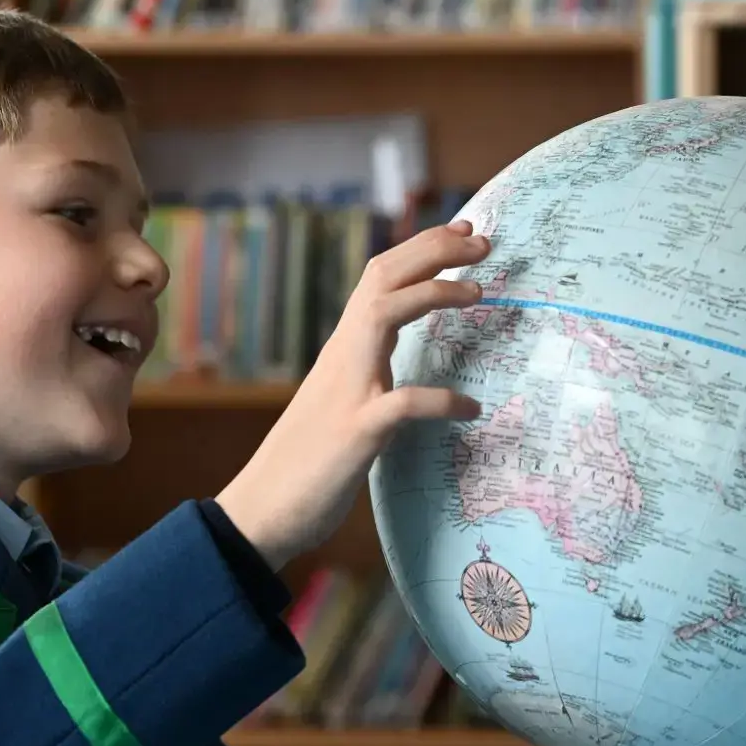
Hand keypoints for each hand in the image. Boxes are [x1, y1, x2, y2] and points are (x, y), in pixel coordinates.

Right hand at [217, 221, 488, 567]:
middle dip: (433, 251)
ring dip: (433, 294)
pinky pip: (404, 405)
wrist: (262, 512)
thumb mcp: (344, 404)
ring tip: (480, 292)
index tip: (464, 232)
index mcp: (344, 350)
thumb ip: (370, 377)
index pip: (379, 279)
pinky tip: (470, 408)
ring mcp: (348, 392)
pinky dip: (441, 400)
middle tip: (482, 240)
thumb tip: (405, 370)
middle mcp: (343, 359)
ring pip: (384, 315)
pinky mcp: (356, 434)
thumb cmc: (308, 462)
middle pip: (382, 279)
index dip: (421, 249)